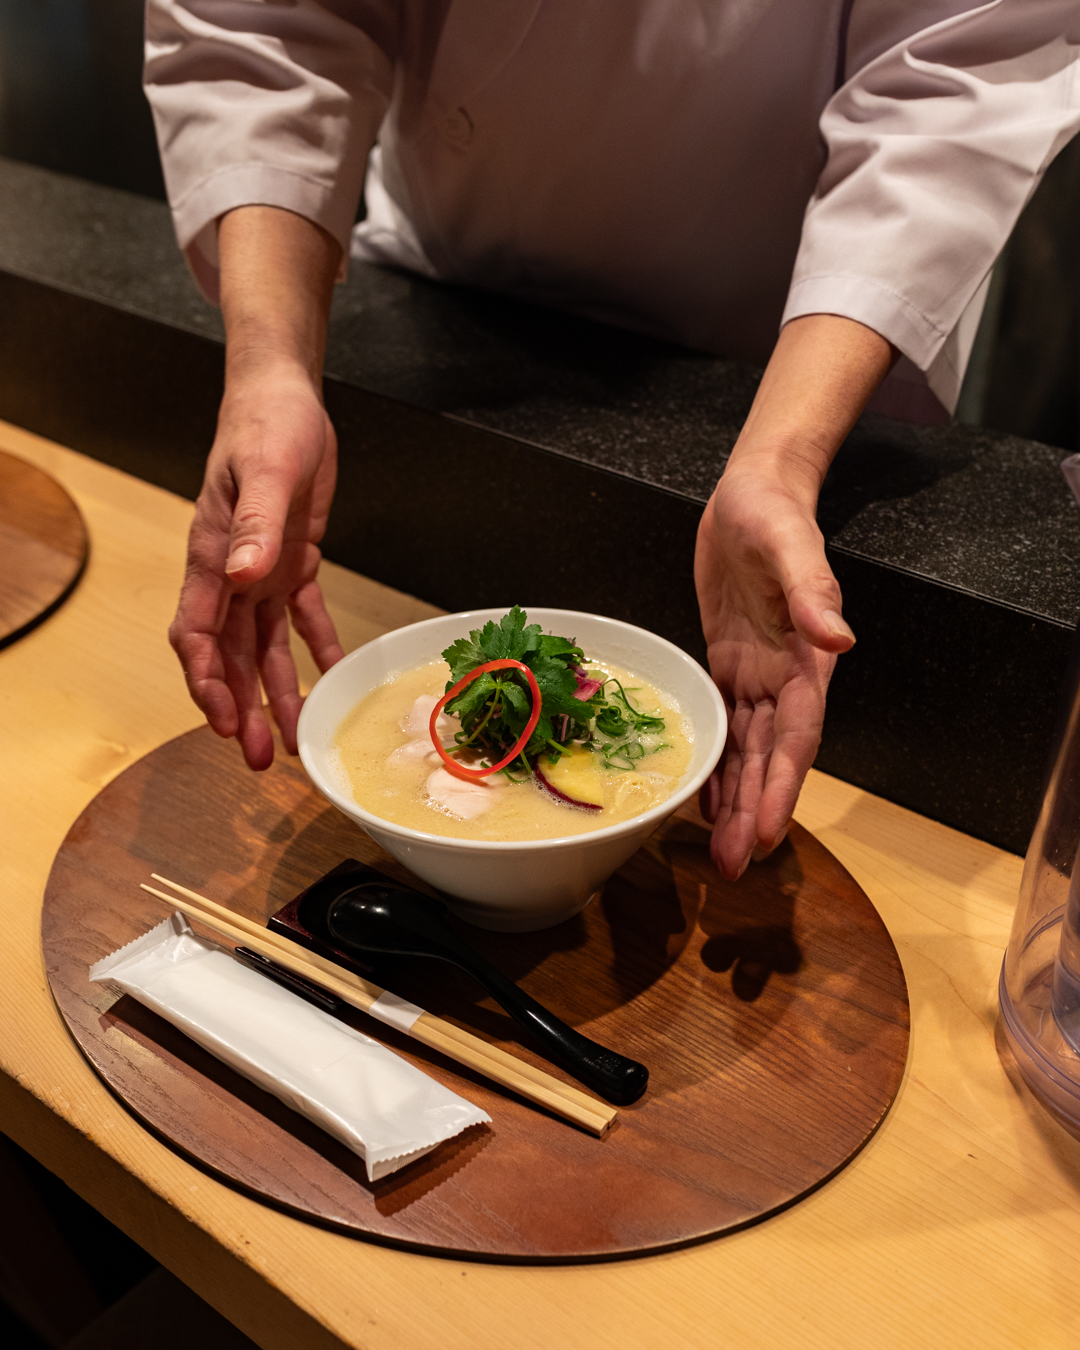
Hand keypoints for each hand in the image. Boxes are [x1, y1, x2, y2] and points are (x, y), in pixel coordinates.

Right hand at [170, 360, 343, 768]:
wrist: (286, 398)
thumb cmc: (266, 426)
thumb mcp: (265, 472)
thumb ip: (253, 526)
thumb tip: (239, 575)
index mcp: (211, 557)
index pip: (199, 634)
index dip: (208, 681)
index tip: (223, 720)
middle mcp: (231, 574)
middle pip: (232, 656)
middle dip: (242, 708)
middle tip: (259, 758)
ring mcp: (260, 571)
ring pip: (265, 649)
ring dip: (275, 694)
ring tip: (288, 741)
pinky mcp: (294, 563)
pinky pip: (303, 618)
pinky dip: (316, 650)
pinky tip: (328, 681)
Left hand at [695, 463, 851, 878]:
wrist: (751, 493)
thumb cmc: (772, 513)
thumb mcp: (791, 543)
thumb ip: (813, 591)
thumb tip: (839, 640)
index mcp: (805, 657)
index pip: (797, 735)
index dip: (784, 785)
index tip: (770, 831)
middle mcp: (784, 677)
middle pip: (770, 758)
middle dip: (755, 811)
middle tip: (735, 865)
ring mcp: (756, 675)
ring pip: (747, 752)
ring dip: (736, 802)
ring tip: (721, 853)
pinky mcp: (728, 665)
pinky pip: (724, 726)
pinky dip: (717, 765)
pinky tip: (704, 801)